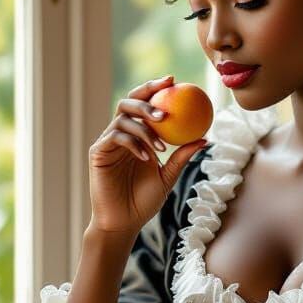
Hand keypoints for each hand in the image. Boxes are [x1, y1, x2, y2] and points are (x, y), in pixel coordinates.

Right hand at [88, 74, 207, 235]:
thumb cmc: (145, 201)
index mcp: (137, 134)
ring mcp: (107, 142)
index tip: (174, 81)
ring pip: (123, 118)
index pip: (144, 103)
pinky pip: (115, 137)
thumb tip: (205, 138)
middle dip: (146, 96)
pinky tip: (147, 155)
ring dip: (144, 127)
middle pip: (129, 101)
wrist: (123, 221)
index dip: (155, 88)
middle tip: (166, 106)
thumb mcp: (168, 176)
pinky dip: (133, 142)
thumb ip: (182, 156)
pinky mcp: (98, 152)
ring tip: (161, 144)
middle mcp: (120, 133)